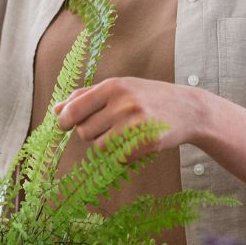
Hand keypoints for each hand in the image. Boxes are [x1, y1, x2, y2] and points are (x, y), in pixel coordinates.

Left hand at [54, 77, 204, 159]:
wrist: (189, 109)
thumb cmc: (148, 97)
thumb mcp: (119, 87)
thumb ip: (87, 96)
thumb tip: (56, 109)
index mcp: (113, 86)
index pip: (75, 109)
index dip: (65, 121)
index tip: (65, 125)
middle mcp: (123, 102)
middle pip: (84, 131)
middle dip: (91, 133)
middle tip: (109, 126)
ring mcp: (135, 123)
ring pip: (99, 146)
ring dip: (107, 145)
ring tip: (123, 134)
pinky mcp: (146, 142)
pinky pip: (118, 158)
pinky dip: (123, 155)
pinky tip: (136, 143)